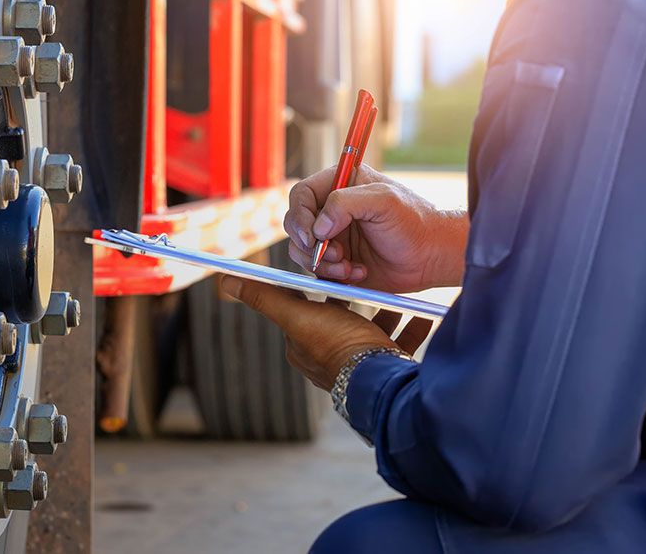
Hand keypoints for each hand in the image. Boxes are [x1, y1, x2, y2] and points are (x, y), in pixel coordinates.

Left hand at [220, 276, 431, 389]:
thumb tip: (224, 279)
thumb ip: (263, 297)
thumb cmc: (336, 346)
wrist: (381, 381)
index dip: (319, 285)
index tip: (334, 264)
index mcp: (304, 345)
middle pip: (341, 317)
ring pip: (372, 330)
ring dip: (385, 311)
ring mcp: (359, 365)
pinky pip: (398, 345)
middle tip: (368, 274)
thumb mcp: (297, 315)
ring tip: (396, 293)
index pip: (307, 306)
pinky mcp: (386, 370)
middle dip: (356, 296)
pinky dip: (409, 328)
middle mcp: (328, 358)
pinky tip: (422, 314)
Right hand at [284, 165, 467, 292]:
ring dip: (322, 263)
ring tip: (349, 266)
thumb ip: (345, 203)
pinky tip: (358, 272)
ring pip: (302, 250)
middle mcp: (331, 209)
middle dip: (309, 244)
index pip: (301, 195)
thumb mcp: (384, 201)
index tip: (313, 236)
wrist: (431, 257)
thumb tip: (318, 226)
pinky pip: (317, 270)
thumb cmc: (414, 222)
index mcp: (340, 184)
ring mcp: (332, 236)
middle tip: (335, 253)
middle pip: (295, 224)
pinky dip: (333, 275)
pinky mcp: (335, 260)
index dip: (300, 216)